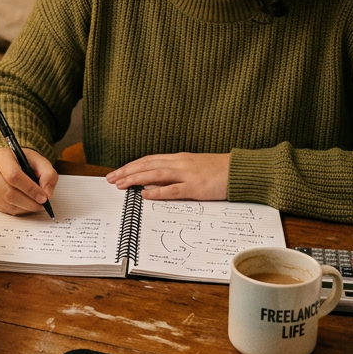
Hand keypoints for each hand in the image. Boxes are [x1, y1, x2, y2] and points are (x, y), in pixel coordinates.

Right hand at [0, 147, 57, 215]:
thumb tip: (46, 194)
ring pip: (6, 203)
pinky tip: (25, 205)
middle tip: (41, 205)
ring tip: (35, 205)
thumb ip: (48, 175)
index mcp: (2, 156)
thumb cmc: (26, 162)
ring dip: (24, 208)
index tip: (43, 197)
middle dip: (28, 202)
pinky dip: (17, 210)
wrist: (13, 163)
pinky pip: (2, 208)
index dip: (30, 189)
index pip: (13, 175)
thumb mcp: (41, 163)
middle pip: (7, 192)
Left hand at [105, 152, 229, 200]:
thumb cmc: (220, 171)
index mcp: (180, 158)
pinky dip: (157, 191)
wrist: (241, 170)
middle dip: (127, 171)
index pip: (150, 160)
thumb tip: (153, 183)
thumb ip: (175, 175)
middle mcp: (180, 163)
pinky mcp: (196, 186)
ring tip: (121, 184)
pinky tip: (145, 194)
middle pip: (148, 164)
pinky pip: (173, 189)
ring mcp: (188, 174)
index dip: (132, 166)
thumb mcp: (194, 169)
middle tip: (111, 178)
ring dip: (136, 178)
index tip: (118, 172)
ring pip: (155, 174)